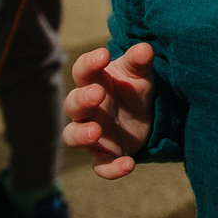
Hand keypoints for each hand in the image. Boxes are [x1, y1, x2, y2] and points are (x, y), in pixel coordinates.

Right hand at [62, 42, 155, 178]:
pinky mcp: (105, 155)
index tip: (104, 55)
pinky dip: (112, 169)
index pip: (82, 71)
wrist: (145, 116)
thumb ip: (139, 62)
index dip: (90, 63)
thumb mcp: (139, 75)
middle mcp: (87, 109)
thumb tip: (144, 48)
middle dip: (82, 99)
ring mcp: (93, 133)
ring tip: (95, 131)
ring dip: (81, 134)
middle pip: (73, 104)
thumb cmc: (133, 89)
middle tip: (98, 94)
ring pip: (73, 136)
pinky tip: (129, 165)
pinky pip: (101, 166)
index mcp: (93, 83)